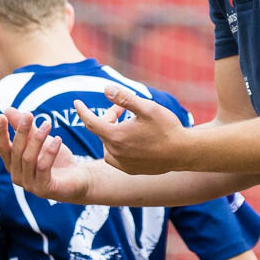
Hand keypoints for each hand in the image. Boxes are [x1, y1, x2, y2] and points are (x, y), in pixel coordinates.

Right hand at [0, 110, 93, 201]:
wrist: (77, 178)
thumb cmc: (56, 159)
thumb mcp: (39, 140)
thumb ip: (24, 128)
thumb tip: (7, 110)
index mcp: (13, 165)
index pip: (2, 148)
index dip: (0, 132)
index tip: (1, 116)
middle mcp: (17, 176)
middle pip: (16, 151)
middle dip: (22, 131)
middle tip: (29, 114)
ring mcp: (29, 185)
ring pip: (28, 158)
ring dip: (37, 139)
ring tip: (48, 124)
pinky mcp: (43, 189)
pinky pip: (43, 167)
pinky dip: (50, 152)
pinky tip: (58, 139)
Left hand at [73, 84, 187, 176]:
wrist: (183, 152)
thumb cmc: (166, 127)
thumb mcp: (146, 107)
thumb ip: (124, 98)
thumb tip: (105, 89)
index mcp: (115, 136)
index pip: (90, 121)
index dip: (82, 110)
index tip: (76, 103)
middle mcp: (115, 153)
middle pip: (102, 130)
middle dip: (109, 117)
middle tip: (123, 109)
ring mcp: (122, 164)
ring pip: (108, 144)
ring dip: (113, 132)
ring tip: (129, 124)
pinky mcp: (130, 170)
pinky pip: (116, 157)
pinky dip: (118, 146)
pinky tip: (131, 140)